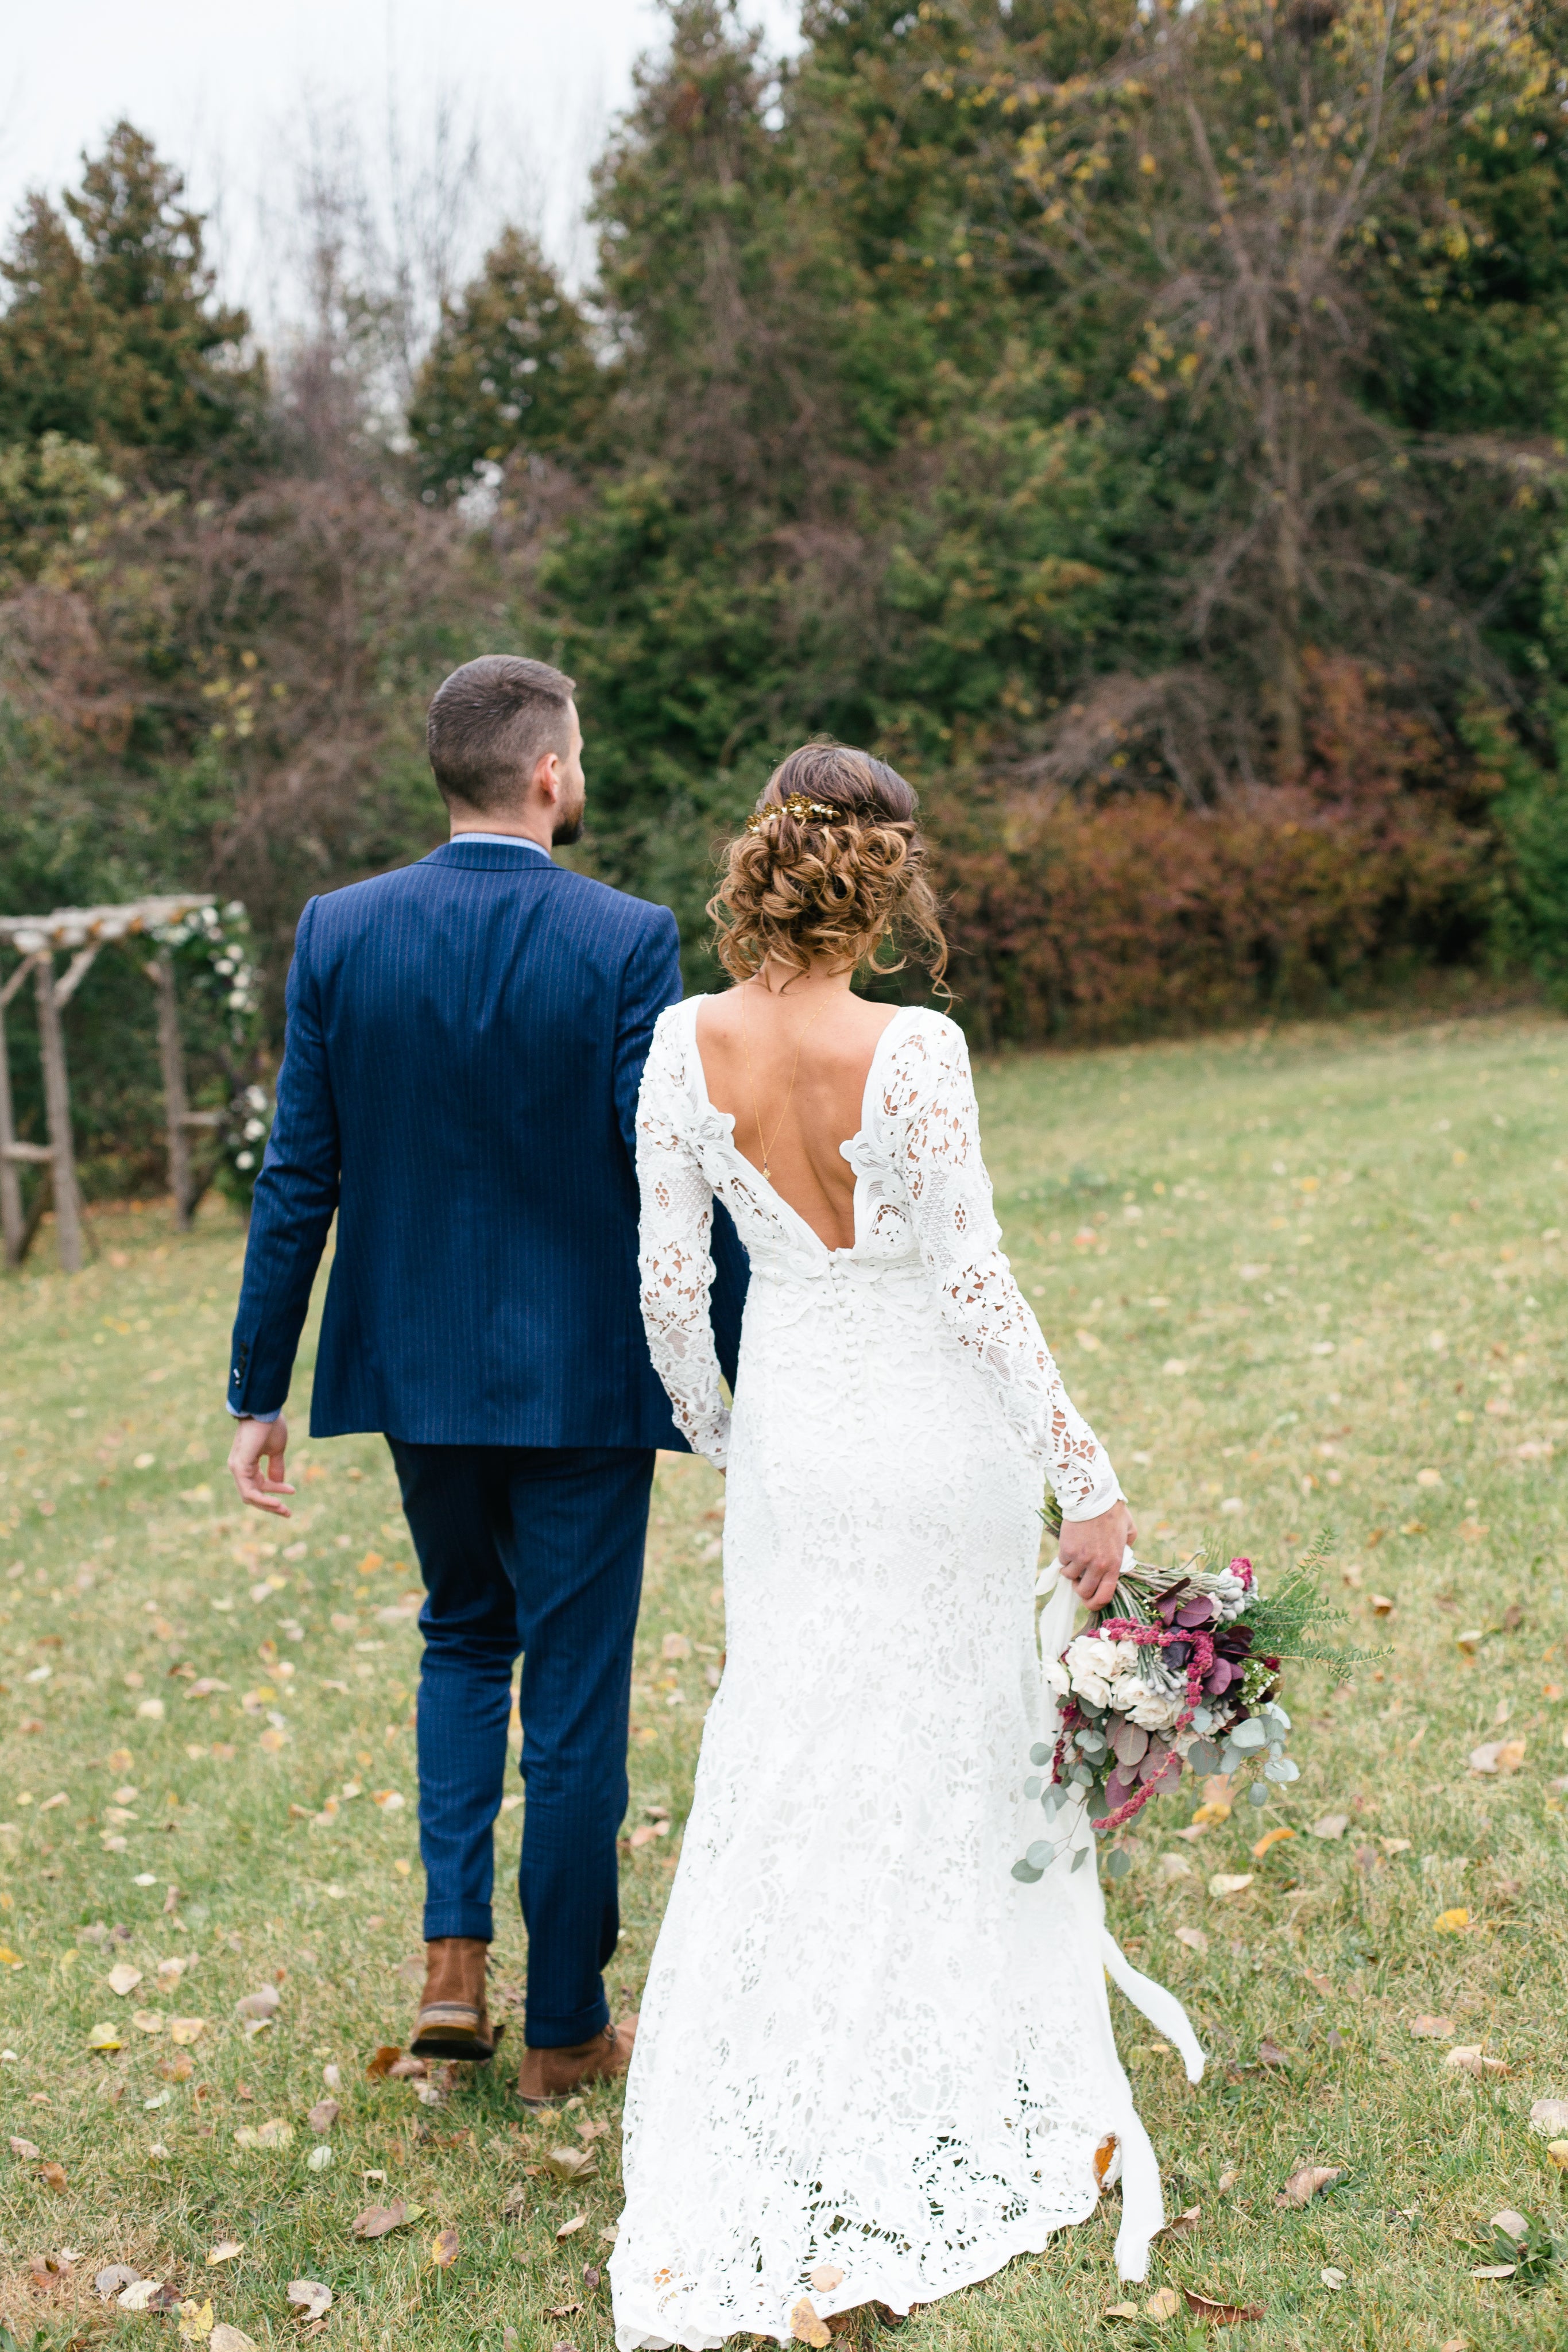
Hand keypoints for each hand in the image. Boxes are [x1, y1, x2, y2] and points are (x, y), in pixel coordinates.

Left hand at [228, 1415, 293, 1516]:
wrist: (264, 1409)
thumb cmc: (270, 1425)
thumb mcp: (276, 1450)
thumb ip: (276, 1467)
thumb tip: (280, 1483)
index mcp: (247, 1463)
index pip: (259, 1484)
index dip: (276, 1490)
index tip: (293, 1490)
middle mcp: (238, 1467)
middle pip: (253, 1495)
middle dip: (270, 1505)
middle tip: (287, 1513)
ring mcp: (237, 1468)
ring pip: (250, 1496)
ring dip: (267, 1505)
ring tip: (283, 1510)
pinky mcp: (239, 1467)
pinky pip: (249, 1491)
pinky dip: (262, 1499)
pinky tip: (276, 1502)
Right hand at [1058, 1498, 1135, 1612]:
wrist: (1093, 1498)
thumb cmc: (1113, 1512)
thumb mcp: (1129, 1532)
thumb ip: (1127, 1547)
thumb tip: (1123, 1554)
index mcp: (1115, 1564)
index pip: (1104, 1596)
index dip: (1096, 1604)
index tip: (1090, 1602)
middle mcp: (1098, 1566)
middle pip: (1084, 1592)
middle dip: (1081, 1589)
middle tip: (1080, 1580)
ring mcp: (1081, 1559)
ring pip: (1070, 1578)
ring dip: (1071, 1572)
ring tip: (1075, 1559)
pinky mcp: (1067, 1550)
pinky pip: (1062, 1563)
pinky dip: (1064, 1558)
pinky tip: (1070, 1547)